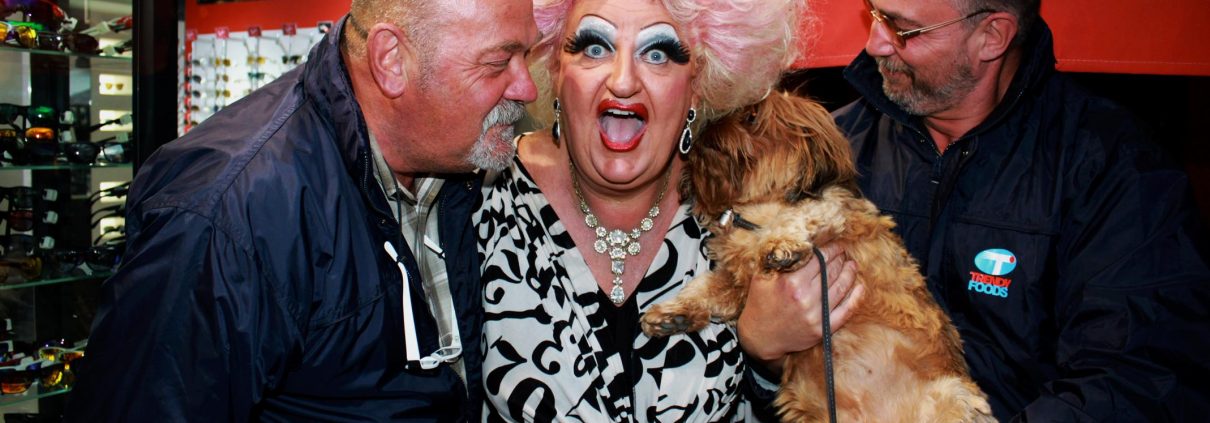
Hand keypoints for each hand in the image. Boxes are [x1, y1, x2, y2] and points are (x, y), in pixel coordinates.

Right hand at [736, 243, 862, 375]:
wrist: (760, 337)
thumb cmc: (760, 304)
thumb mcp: (762, 277)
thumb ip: (779, 260)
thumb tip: (797, 242)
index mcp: (790, 281)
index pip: (818, 258)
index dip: (830, 249)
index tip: (835, 244)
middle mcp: (805, 297)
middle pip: (831, 271)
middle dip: (840, 258)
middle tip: (844, 252)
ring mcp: (816, 314)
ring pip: (841, 287)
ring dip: (849, 274)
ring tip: (852, 265)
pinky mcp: (822, 328)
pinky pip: (845, 311)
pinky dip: (855, 298)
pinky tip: (860, 288)